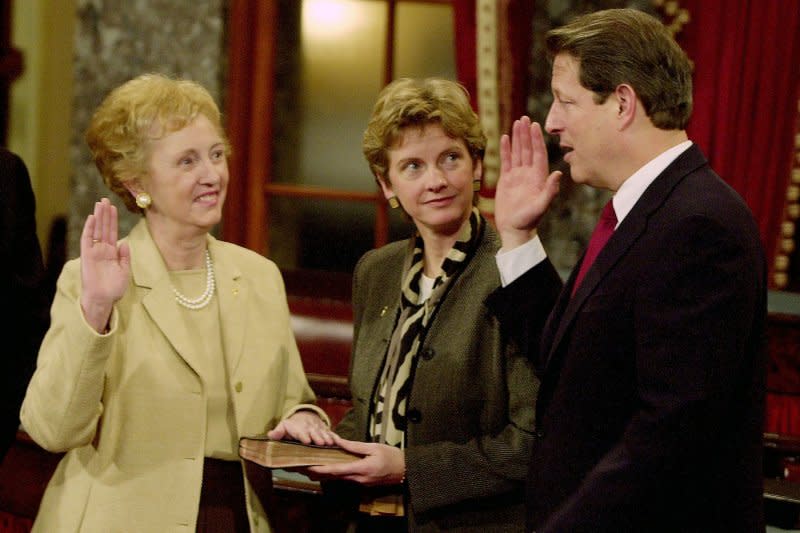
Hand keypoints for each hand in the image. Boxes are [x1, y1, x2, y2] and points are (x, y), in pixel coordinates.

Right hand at [79, 198, 130, 332]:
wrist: (103, 299)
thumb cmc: (114, 288)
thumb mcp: (124, 271)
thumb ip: (125, 257)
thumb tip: (124, 243)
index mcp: (112, 252)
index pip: (112, 232)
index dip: (113, 220)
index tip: (114, 207)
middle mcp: (103, 249)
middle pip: (104, 228)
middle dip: (105, 214)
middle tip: (105, 199)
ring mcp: (94, 252)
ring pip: (96, 230)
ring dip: (98, 217)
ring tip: (100, 203)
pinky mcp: (87, 256)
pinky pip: (87, 240)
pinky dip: (89, 228)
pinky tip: (92, 218)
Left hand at [267, 410, 335, 446]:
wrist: (305, 417)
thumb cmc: (292, 427)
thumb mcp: (283, 427)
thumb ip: (278, 432)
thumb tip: (270, 435)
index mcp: (298, 428)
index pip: (300, 432)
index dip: (303, 436)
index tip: (307, 440)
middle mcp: (310, 428)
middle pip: (314, 432)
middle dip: (317, 437)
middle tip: (320, 443)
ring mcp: (319, 429)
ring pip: (323, 433)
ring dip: (327, 438)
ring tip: (330, 443)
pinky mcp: (326, 431)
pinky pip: (331, 433)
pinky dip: (335, 437)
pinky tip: (338, 442)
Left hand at [308, 434, 404, 485]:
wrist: (406, 470)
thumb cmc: (391, 456)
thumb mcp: (374, 447)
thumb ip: (354, 446)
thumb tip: (338, 442)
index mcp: (361, 469)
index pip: (337, 470)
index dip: (321, 469)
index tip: (309, 466)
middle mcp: (359, 479)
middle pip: (334, 476)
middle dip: (319, 472)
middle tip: (304, 466)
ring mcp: (361, 483)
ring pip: (339, 478)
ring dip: (326, 473)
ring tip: (312, 465)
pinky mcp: (363, 483)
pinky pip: (346, 478)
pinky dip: (336, 473)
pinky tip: (329, 467)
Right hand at [495, 116, 561, 249]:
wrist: (515, 230)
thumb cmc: (529, 220)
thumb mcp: (541, 206)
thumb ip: (550, 190)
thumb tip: (558, 173)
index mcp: (539, 177)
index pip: (538, 154)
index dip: (536, 140)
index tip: (535, 126)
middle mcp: (529, 173)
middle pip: (528, 149)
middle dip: (526, 134)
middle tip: (524, 118)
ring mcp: (517, 176)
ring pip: (517, 152)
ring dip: (517, 138)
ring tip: (516, 123)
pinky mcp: (506, 180)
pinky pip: (506, 161)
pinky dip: (505, 149)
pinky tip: (505, 138)